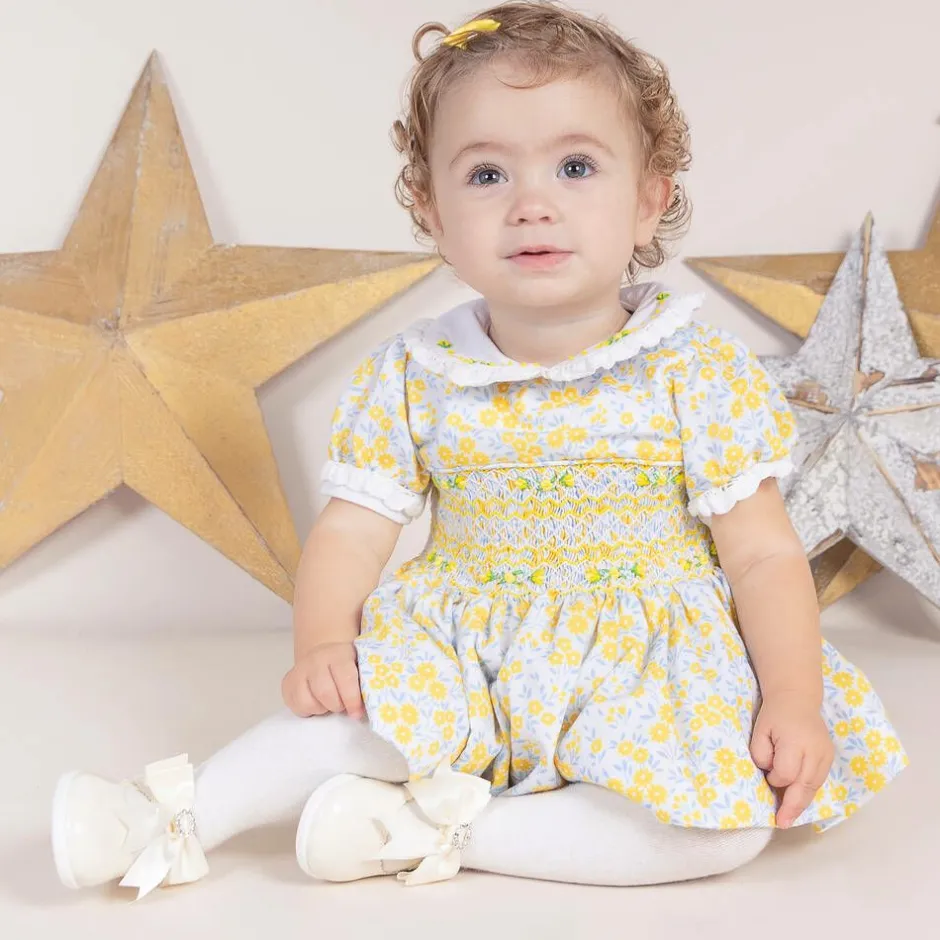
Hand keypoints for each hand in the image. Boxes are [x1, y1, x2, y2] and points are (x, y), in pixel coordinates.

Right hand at [281, 642, 363, 719]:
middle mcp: (316, 659)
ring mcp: (299, 670)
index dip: (352, 700)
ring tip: (330, 702)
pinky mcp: (287, 682)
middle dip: (338, 706)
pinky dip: (309, 710)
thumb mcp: (360, 667)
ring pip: (309, 702)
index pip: (346, 678)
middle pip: (325, 693)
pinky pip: (297, 706)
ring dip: (323, 709)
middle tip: (343, 706)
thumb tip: (373, 704)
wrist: (324, 654)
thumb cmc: (348, 667)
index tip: (357, 713)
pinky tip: (317, 702)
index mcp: (339, 654)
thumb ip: (366, 682)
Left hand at [750, 692, 833, 828]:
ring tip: (789, 817)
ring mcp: (825, 754)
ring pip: (814, 786)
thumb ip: (760, 753)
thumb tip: (769, 774)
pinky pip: (819, 780)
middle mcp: (814, 750)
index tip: (766, 775)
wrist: (796, 698)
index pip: (786, 773)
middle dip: (792, 806)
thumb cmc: (774, 715)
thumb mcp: (760, 730)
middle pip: (805, 785)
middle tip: (782, 823)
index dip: (774, 779)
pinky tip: (798, 801)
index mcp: (795, 741)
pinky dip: (808, 791)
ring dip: (802, 802)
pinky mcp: (830, 756)